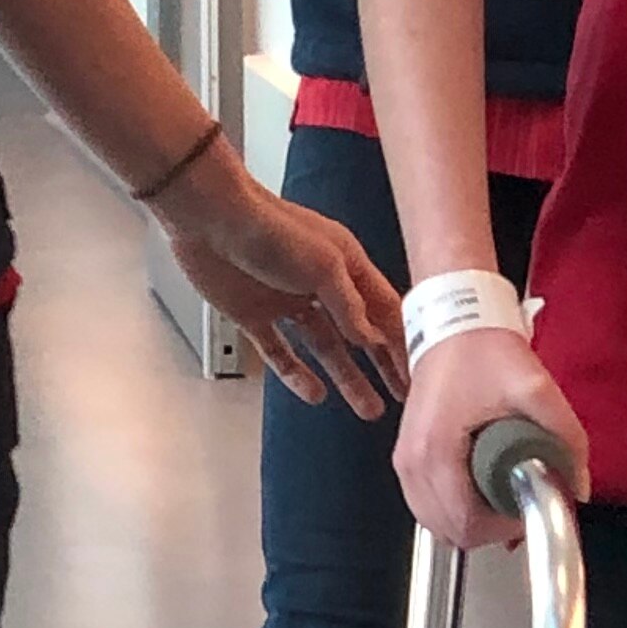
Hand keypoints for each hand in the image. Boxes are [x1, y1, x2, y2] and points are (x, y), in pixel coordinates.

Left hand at [150, 138, 405, 410]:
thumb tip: (372, 340)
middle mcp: (320, 285)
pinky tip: (314, 394)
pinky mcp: (254, 315)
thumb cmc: (268, 229)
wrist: (208, 219)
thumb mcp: (322, 266)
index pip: (384, 310)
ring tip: (368, 408)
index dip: (402, 341)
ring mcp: (287, 302)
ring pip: (326, 347)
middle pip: (360, 333)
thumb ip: (349, 305)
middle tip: (401, 396)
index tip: (418, 371)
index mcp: (346, 265)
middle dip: (382, 365)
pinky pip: (281, 352)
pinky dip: (297, 375)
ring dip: (348, 376)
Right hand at [396, 326, 590, 548]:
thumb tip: (578, 484)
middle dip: (489, 529)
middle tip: (517, 503)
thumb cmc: (483, 350)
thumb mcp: (535, 388)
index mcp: (437, 450)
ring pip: (436, 524)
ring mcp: (405, 461)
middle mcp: (413, 462)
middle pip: (449, 531)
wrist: (454, 323)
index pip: (466, 522)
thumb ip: (566, 436)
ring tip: (500, 495)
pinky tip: (479, 490)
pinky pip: (427, 505)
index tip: (525, 509)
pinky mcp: (407, 457)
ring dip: (471, 522)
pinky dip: (453, 509)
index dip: (503, 529)